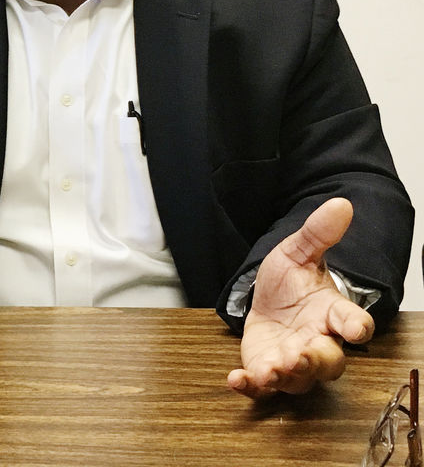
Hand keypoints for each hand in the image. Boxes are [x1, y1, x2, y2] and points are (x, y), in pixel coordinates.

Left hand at [227, 197, 373, 398]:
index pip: (352, 321)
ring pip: (298, 379)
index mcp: (331, 313)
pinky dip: (250, 386)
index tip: (357, 328)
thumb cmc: (291, 281)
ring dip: (284, 376)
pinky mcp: (267, 369)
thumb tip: (341, 204)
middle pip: (328, 361)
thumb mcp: (298, 251)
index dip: (357, 325)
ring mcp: (292, 360)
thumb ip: (318, 232)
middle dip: (315, 361)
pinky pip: (262, 387)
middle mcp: (317, 342)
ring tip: (270, 369)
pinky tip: (235, 379)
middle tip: (300, 355)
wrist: (268, 300)